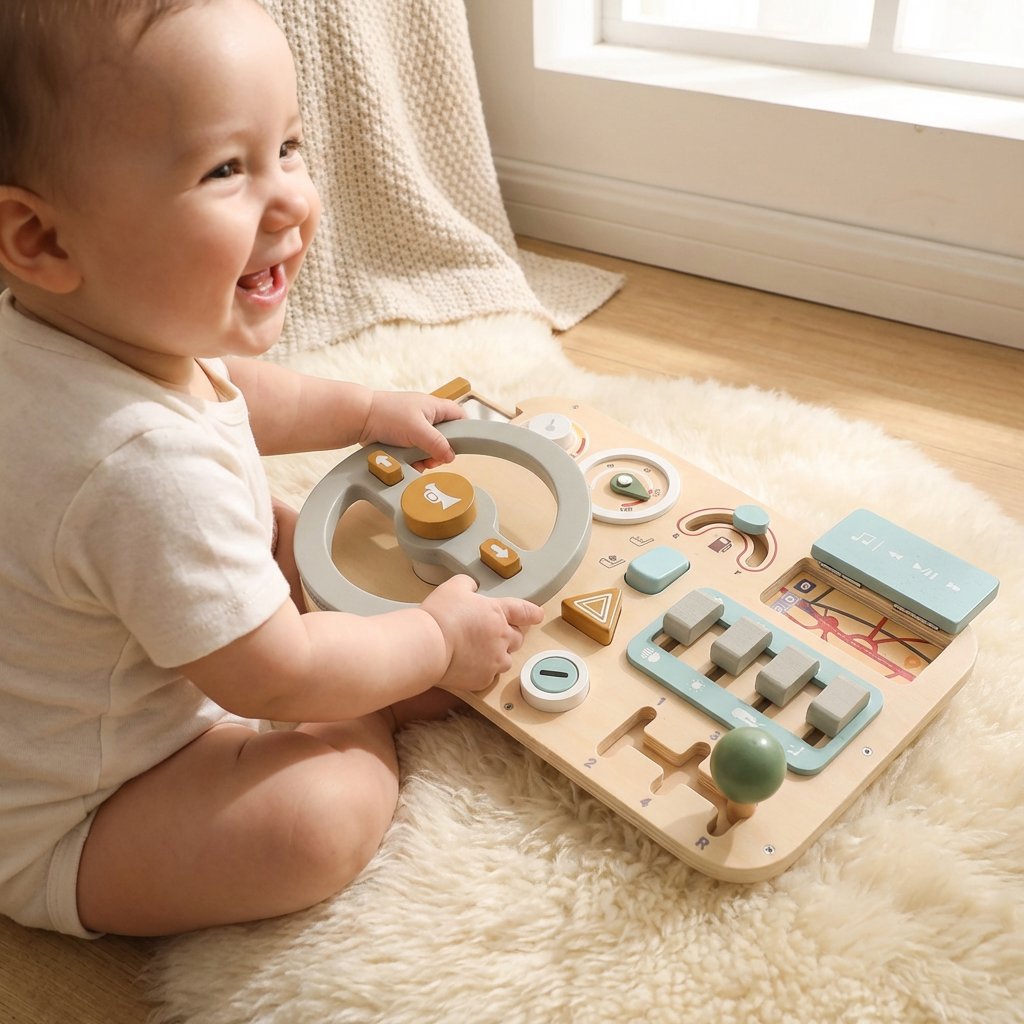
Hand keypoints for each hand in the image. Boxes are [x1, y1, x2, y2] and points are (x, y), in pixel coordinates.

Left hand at [360, 391, 465, 468]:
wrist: (359, 418)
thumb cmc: (388, 414)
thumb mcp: (418, 430)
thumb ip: (438, 444)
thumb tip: (451, 456)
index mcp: (434, 407)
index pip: (459, 416)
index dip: (463, 430)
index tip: (460, 446)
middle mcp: (426, 416)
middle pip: (444, 438)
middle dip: (439, 451)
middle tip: (433, 458)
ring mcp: (413, 428)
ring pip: (429, 448)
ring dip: (425, 458)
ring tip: (417, 461)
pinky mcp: (402, 438)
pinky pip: (414, 452)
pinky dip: (413, 459)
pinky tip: (407, 463)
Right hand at [421, 575, 543, 690]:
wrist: (428, 645)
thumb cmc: (440, 615)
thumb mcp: (453, 587)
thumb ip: (467, 584)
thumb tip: (471, 587)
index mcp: (497, 612)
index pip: (523, 611)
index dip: (532, 612)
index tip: (538, 614)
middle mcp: (502, 637)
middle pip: (517, 638)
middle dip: (508, 635)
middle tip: (489, 634)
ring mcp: (495, 660)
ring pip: (505, 659)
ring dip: (496, 655)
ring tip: (475, 652)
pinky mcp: (484, 679)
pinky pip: (489, 676)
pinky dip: (481, 671)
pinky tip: (466, 665)